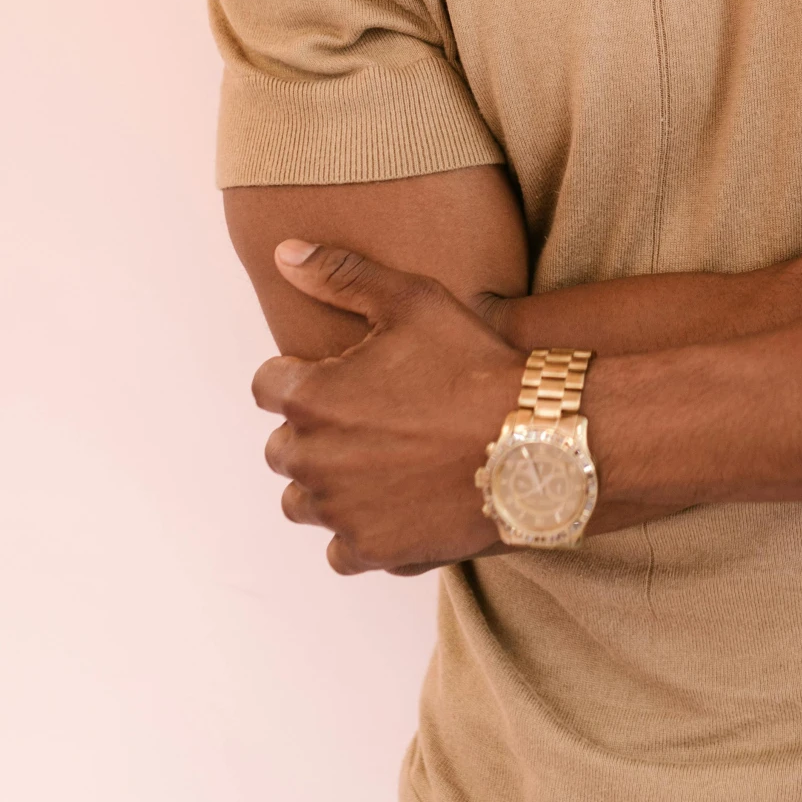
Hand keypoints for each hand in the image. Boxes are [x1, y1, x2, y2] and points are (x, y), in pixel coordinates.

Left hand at [252, 240, 524, 574]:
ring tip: (379, 464)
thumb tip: (284, 252)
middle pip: (282, 448)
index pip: (266, 387)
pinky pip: (341, 550)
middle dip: (314, 433)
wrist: (535, 442)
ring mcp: (342, 512)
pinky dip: (360, 531)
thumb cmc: (474, 366)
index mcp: (312, 398)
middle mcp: (314, 459)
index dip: (300, 377)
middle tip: (371, 420)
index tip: (340, 378)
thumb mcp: (413, 301)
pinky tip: (394, 505)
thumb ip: (342, 275)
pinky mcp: (373, 550)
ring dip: (328, 485)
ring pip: (304, 502)